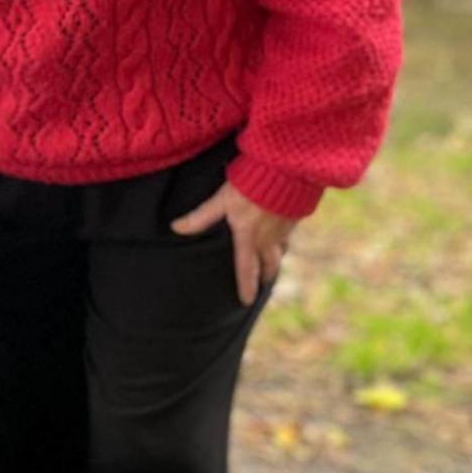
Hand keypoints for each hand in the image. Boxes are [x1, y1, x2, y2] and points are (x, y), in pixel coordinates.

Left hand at [172, 182, 299, 305]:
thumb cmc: (252, 184)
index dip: (246, 286)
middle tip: (264, 284)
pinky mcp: (295, 215)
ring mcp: (286, 228)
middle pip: (270, 264)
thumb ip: (201, 216)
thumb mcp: (222, 200)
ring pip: (281, 250)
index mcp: (250, 237)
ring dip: (276, 259)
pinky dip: (284, 240)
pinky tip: (282, 235)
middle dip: (266, 276)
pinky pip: (289, 234)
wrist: (287, 170)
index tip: (246, 302)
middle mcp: (270, 237)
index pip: (247, 268)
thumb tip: (176, 228)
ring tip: (273, 264)